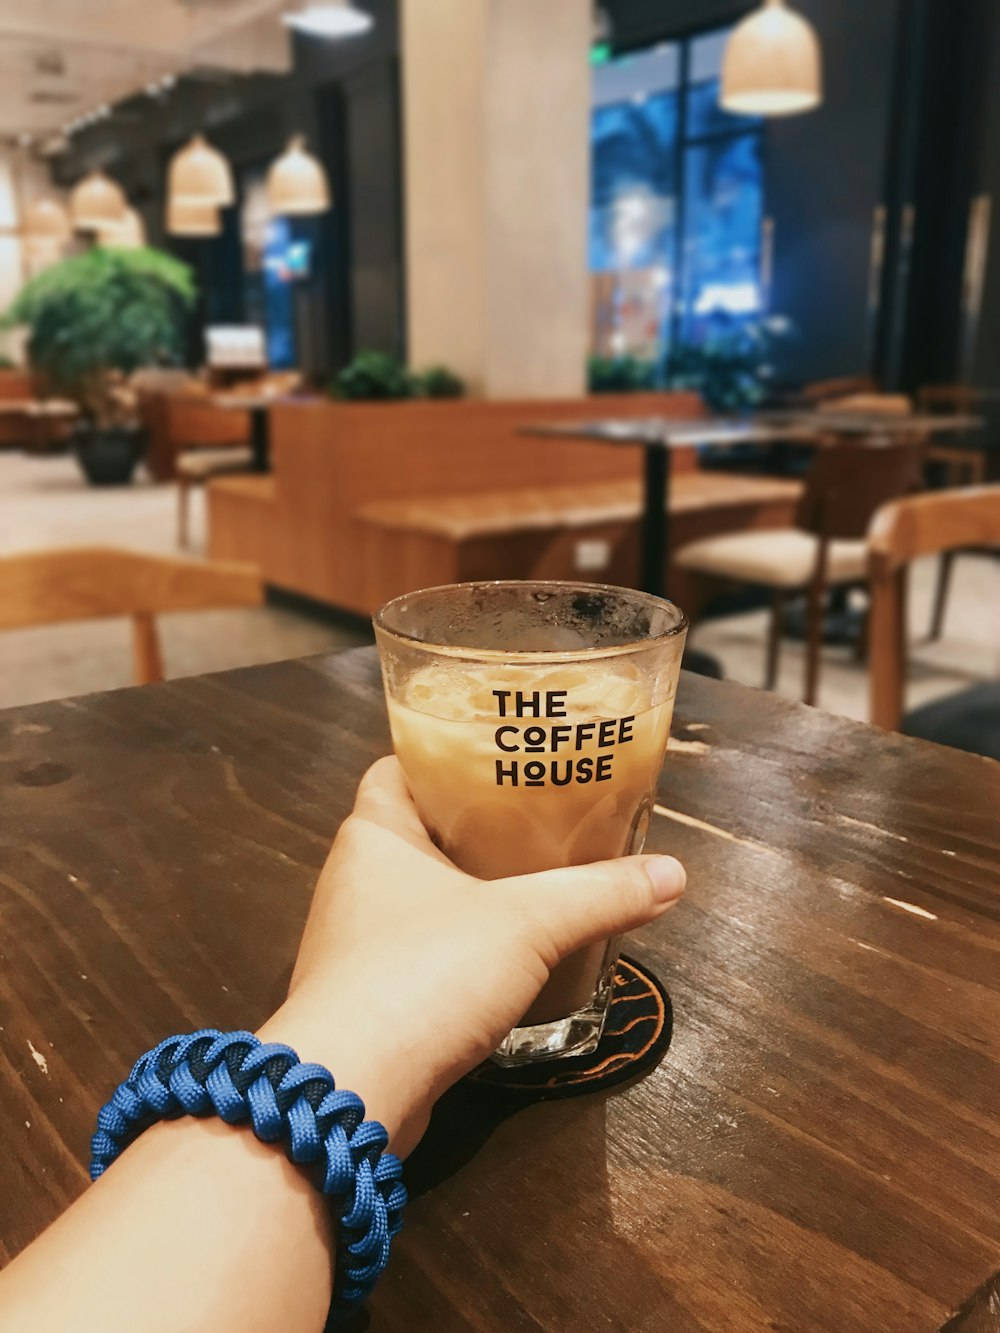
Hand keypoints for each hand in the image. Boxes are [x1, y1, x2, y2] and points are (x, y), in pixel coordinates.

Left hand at [259, 757, 684, 1156]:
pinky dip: (460, 950)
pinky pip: (420, 955)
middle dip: (475, 824)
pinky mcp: (367, 1001)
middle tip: (544, 816)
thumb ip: (599, 894)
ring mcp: (354, 944)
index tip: (504, 755)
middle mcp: (353, 879)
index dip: (447, 754)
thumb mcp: (527, 923)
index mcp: (373, 833)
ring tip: (537, 882)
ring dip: (470, 893)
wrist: (351, 1090)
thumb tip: (675, 873)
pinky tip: (508, 959)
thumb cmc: (424, 973)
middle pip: (419, 831)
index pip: (400, 767)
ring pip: (420, 897)